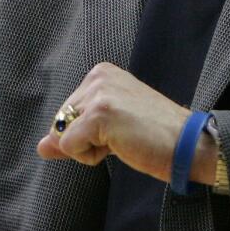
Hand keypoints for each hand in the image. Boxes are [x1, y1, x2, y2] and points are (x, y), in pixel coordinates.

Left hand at [36, 62, 216, 183]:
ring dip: (89, 149)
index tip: (122, 129)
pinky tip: (120, 145)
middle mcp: (98, 76)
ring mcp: (99, 93)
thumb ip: (72, 134)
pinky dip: (90, 156)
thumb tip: (41, 146)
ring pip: (63, 135)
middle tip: (123, 136)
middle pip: (60, 122)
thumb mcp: (108, 131)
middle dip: (85, 140)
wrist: (188, 146)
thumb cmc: (154, 138)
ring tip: (123, 140)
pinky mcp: (100, 113)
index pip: (66, 112)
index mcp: (101, 74)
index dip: (87, 133)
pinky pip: (69, 146)